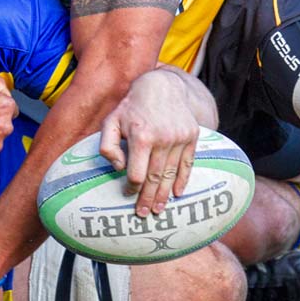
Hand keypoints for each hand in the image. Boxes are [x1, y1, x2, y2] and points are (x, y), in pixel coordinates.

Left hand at [98, 69, 199, 215]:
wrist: (161, 86)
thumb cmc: (131, 107)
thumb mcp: (111, 121)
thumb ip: (107, 146)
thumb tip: (118, 167)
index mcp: (141, 136)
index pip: (136, 174)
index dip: (131, 188)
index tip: (127, 194)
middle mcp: (163, 139)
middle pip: (155, 178)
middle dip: (148, 199)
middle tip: (143, 214)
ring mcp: (180, 138)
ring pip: (171, 174)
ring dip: (165, 195)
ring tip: (158, 209)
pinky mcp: (192, 136)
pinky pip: (188, 164)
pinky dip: (183, 180)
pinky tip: (178, 193)